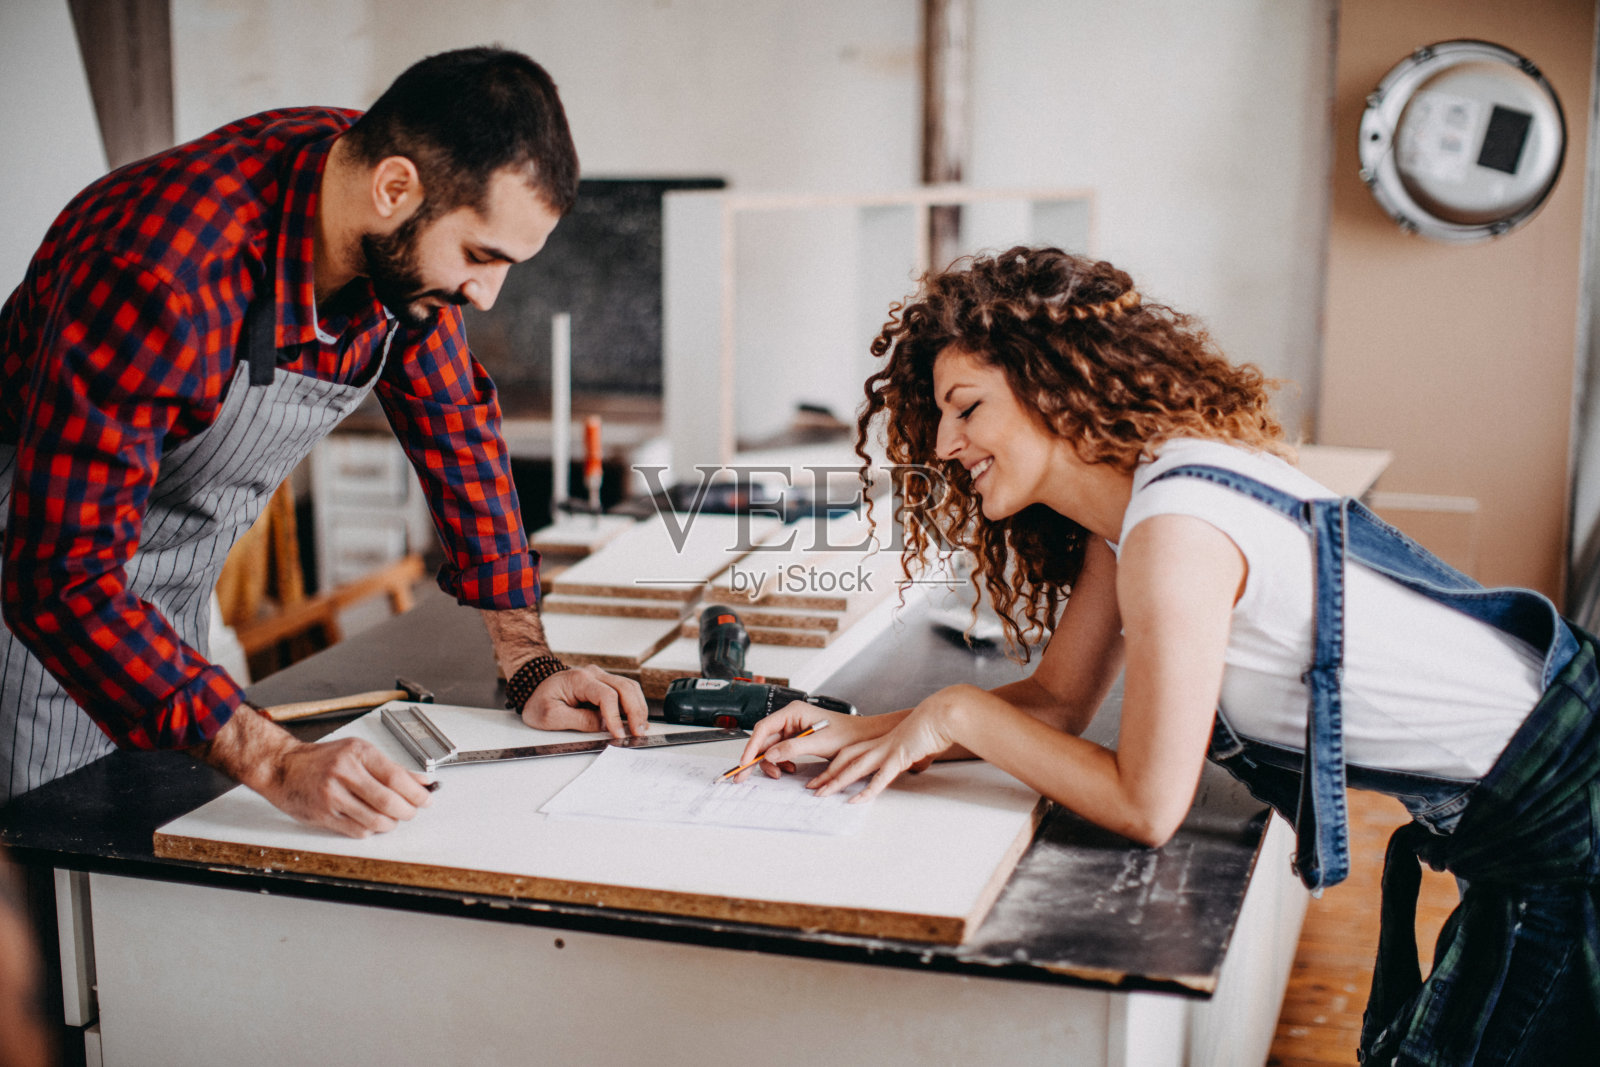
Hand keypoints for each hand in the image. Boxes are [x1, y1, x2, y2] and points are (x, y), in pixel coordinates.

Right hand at [193, 705, 433, 837]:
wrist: (282, 767)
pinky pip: (357, 830)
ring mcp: (332, 795)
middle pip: (388, 801)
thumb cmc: (322, 760)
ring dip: (390, 824)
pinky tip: (370, 822)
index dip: (417, 793)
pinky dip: (370, 830)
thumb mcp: (359, 753)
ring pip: (375, 820)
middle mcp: (345, 772)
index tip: (427, 799)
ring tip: (392, 819)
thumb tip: (422, 782)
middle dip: (407, 811)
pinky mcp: (323, 814)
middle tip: (412, 812)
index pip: (397, 777)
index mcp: (358, 753)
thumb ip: (391, 768)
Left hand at [515, 663, 647, 737]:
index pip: (606, 695)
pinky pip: (626, 691)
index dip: (615, 716)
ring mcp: (601, 677)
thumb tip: (605, 725)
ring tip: (641, 729)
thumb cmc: (538, 701)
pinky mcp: (604, 684)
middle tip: (638, 732)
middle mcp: (594, 674)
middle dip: (635, 711)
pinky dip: (635, 705)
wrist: (533, 687)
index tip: (618, 734)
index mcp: (579, 679)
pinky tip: (638, 720)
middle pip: (625, 687)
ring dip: (638, 708)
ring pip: (630, 687)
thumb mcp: (550, 716)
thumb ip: (579, 720)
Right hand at [731, 702, 897, 780]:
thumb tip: (770, 754)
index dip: (751, 746)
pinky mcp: (796, 740)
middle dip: (757, 758)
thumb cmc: (847, 735)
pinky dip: (781, 763)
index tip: (745, 762)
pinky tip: (789, 769)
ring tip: (781, 774)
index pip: (764, 728)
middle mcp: (790, 718)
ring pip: (770, 748)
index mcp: (793, 712)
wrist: (863, 739)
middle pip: (763, 739)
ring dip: (772, 763)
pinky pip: (780, 752)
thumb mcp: (819, 742)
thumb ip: (793, 748)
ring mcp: (793, 729)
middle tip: (743, 776)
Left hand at [810, 687, 972, 801]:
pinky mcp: (899, 756)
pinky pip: (880, 776)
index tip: (820, 776)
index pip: (849, 753)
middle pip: (845, 759)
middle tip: (811, 787)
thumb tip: (908, 761)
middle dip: (826, 774)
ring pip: (855, 767)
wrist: (943, 715)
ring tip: (822, 794)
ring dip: (836, 781)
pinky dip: (867, 790)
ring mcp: (887, 750)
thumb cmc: (931, 726)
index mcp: (880, 741)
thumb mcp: (912, 742)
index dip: (833, 765)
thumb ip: (906, 753)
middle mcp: (879, 745)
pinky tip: (856, 800)